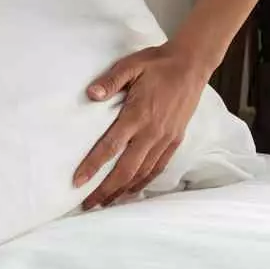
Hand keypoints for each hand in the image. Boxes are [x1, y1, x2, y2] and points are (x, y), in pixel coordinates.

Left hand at [72, 43, 213, 209]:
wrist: (191, 64)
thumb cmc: (158, 63)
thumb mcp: (131, 65)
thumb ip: (111, 81)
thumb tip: (91, 94)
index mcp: (138, 114)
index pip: (111, 146)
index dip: (93, 166)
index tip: (78, 182)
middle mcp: (152, 132)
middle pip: (126, 169)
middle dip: (105, 190)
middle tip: (88, 205)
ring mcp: (165, 138)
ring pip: (142, 173)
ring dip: (123, 190)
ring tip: (106, 203)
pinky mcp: (175, 140)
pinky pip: (158, 167)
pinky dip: (144, 182)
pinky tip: (132, 191)